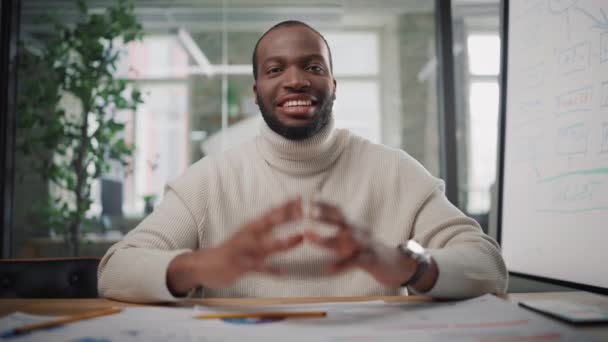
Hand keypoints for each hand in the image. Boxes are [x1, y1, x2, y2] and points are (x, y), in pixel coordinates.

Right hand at [167, 198, 303, 294]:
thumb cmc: (231, 250)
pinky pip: (258, 268)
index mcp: (251, 227)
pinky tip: (284, 272)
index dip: (286, 205)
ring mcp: (244, 250)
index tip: (301, 197)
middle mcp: (248, 235)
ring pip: (266, 244)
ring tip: (299, 238)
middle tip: (303, 210)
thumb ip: (265, 227)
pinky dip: (272, 270)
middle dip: (286, 216)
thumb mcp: (248, 234)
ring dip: (283, 241)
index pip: (271, 212)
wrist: (204, 264)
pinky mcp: (241, 265)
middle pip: (270, 222)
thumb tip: (284, 216)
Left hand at [304, 200, 417, 287]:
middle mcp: (359, 231)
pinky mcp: (370, 260)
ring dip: (327, 238)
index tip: (307, 197)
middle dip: (324, 215)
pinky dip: (341, 265)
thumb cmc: (367, 251)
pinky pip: (354, 262)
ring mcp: (365, 244)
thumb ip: (336, 230)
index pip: (337, 210)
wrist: (395, 264)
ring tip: (310, 237)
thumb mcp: (352, 237)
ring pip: (345, 240)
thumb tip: (311, 227)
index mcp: (354, 225)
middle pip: (341, 220)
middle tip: (308, 211)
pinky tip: (329, 269)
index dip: (323, 203)